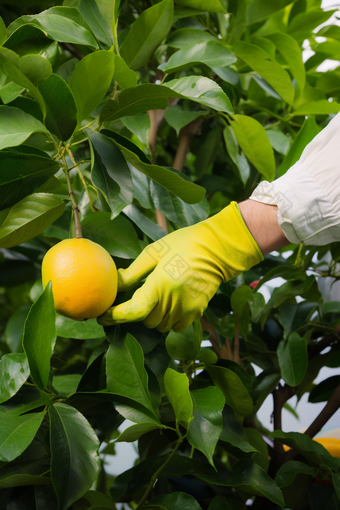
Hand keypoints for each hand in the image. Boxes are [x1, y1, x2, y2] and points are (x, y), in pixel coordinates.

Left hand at [98, 202, 263, 331]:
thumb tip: (115, 285)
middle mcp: (174, 301)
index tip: (102, 316)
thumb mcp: (154, 252)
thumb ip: (133, 272)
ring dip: (152, 315)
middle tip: (133, 297)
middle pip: (145, 319)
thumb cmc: (184, 244)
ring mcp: (187, 310)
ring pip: (159, 325)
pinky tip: (169, 302)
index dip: (115, 317)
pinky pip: (175, 326)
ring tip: (155, 296)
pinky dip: (168, 318)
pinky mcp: (196, 313)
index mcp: (161, 285)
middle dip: (136, 311)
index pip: (134, 311)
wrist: (217, 249)